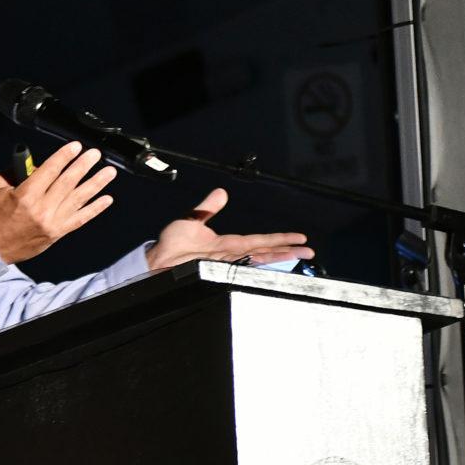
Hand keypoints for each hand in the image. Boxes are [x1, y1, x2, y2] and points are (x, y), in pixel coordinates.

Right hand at [0, 142, 115, 264]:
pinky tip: (106, 199)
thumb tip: (35, 164)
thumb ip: (15, 172)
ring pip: (78, 199)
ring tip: (109, 172)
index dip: (64, 156)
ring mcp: (52, 222)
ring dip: (96, 184)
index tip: (75, 147)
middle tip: (95, 154)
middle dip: (83, 165)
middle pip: (67, 182)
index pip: (50, 171)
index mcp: (25, 196)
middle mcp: (41, 209)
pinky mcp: (58, 232)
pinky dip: (95, 208)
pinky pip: (80, 219)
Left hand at [144, 186, 312, 272]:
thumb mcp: (190, 221)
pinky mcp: (217, 272)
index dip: (279, 238)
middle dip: (288, 250)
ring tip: (299, 258)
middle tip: (309, 251)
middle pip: (265, 251)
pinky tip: (269, 268)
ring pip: (258, 261)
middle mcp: (230, 255)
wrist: (156, 262)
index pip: (260, 239)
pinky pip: (241, 270)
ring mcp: (225, 264)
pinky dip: (256, 269)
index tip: (298, 237)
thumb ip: (207, 208)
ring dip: (278, 259)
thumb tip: (220, 193)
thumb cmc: (170, 245)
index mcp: (228, 243)